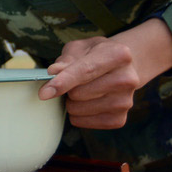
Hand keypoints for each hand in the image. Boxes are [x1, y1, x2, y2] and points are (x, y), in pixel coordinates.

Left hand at [39, 19, 171, 128]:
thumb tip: (53, 72)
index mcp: (118, 55)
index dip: (62, 82)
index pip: (86, 71)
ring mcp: (126, 101)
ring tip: (81, 90)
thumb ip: (66, 59)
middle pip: (79, 93)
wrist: (123, 68)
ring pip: (79, 109)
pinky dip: (76, 114)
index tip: (44, 93)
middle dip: (66, 89)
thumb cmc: (96, 55)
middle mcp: (127, 79)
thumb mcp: (81, 48)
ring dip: (71, 102)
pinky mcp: (120, 119)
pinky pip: (84, 122)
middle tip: (73, 81)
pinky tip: (85, 102)